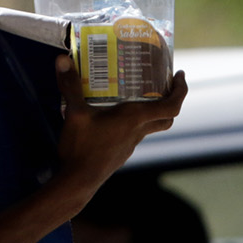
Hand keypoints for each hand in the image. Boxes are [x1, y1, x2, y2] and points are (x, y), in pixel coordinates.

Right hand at [52, 55, 187, 196]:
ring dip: (150, 110)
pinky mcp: (119, 152)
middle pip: (166, 117)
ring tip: (135, 94)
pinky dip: (132, 122)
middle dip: (170, 100)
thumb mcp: (74, 113)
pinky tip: (113, 116)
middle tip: (162, 84)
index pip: (171, 106)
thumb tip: (62, 59)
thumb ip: (70, 86)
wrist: (77, 182)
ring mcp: (129, 144)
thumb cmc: (81, 148)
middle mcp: (137, 131)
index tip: (180, 75)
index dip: (181, 90)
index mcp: (134, 119)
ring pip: (149, 125)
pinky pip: (133, 133)